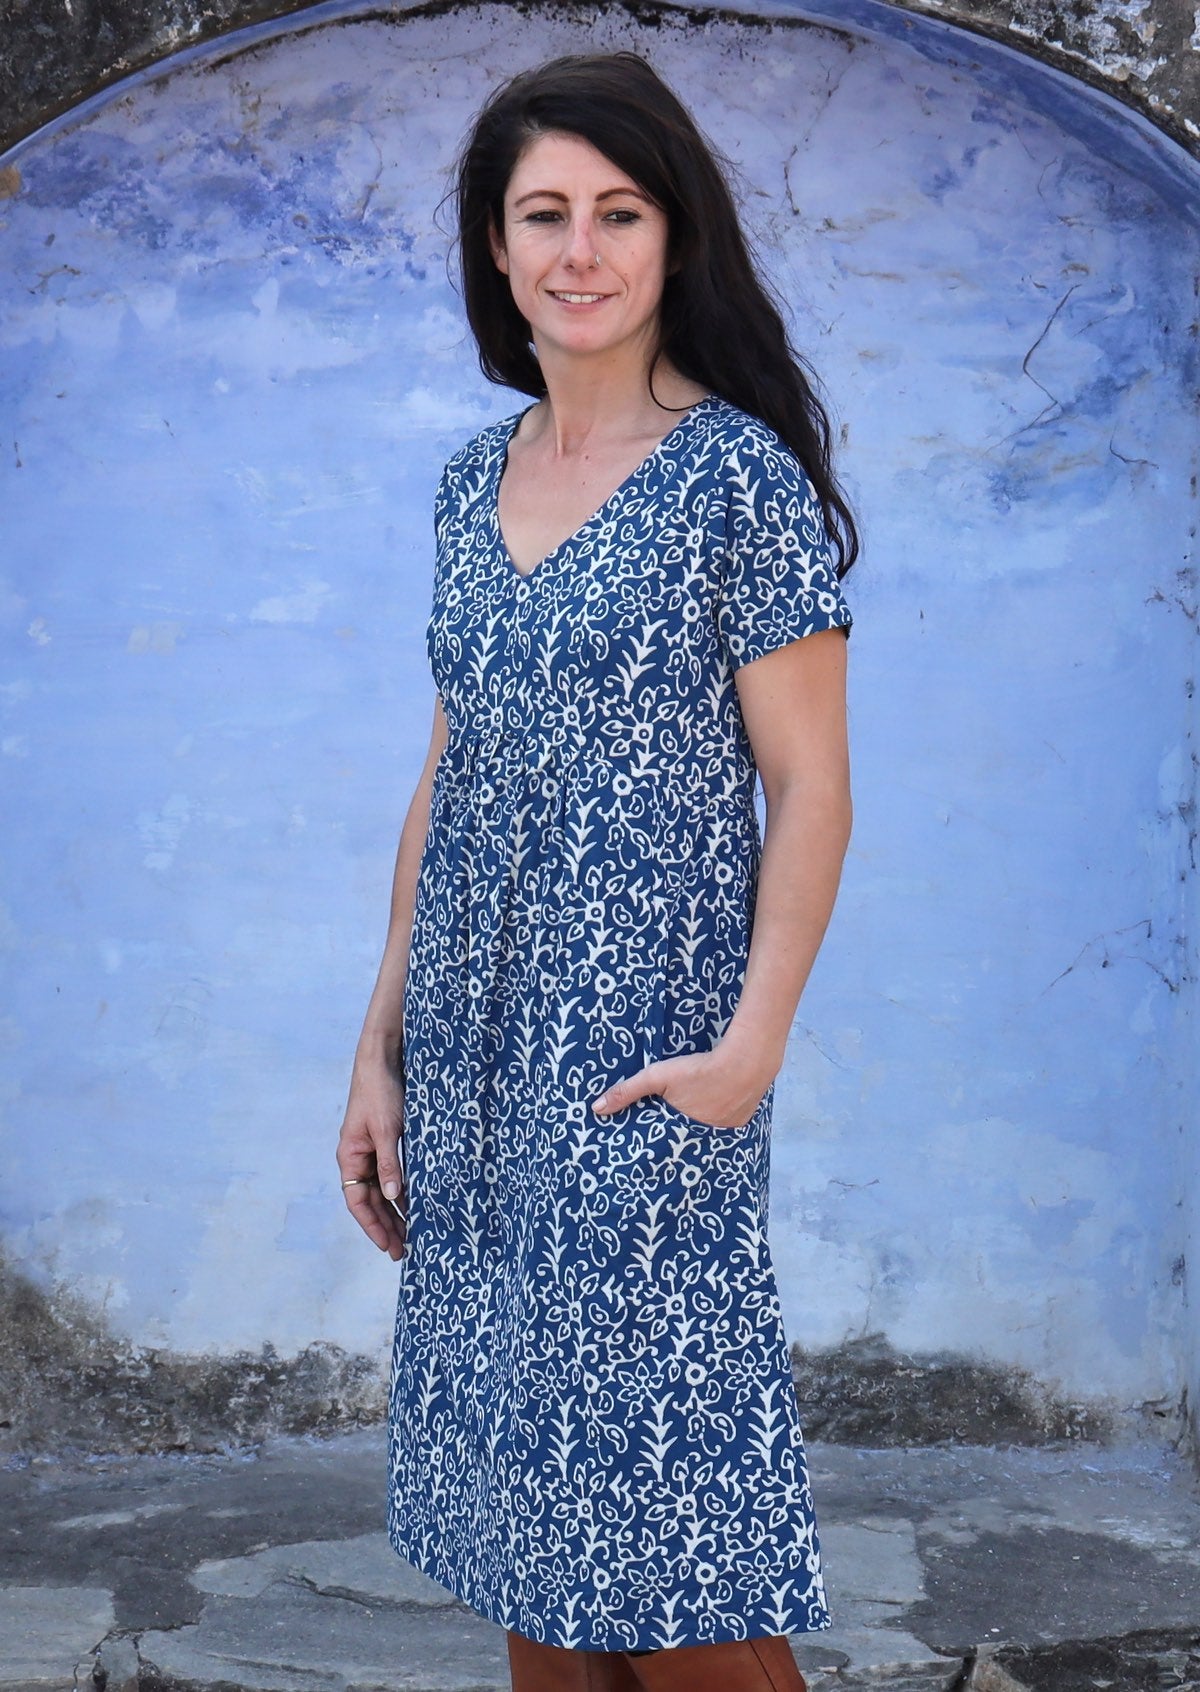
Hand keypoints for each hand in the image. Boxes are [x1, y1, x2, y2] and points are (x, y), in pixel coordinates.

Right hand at [336, 1055, 407, 1261]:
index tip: (388, 1246)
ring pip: (382, 1189)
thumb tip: (394, 1196)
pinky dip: (403, 1190)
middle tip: (403, 1250)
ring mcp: (372, 1149)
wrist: (383, 1058)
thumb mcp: (387, 1129)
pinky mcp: (387, 1140)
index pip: (358, 1201)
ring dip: (394, 1210)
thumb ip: (390, 1163)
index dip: (372, 1225)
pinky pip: (392, 1173)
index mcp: (350, 1156)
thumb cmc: (380, 1091)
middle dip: (385, 1224)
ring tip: (411, 1233)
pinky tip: (415, 1203)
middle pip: (370, 1200)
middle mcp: (359, 1156)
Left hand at [591, 1041, 773, 1130]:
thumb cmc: (699, 1068)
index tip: (643, 1153)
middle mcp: (704, 1139)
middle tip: (667, 1132)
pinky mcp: (740, 1124)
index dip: (654, 1146)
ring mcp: (724, 1134)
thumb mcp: (657, 1076)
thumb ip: (627, 1091)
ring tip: (692, 1117)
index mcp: (681, 1130)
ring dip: (696, 1129)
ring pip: (703, 1135)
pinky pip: (722, 1128)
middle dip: (674, 1139)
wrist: (747, 1060)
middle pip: (683, 1142)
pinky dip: (715, 1121)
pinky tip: (713, 1108)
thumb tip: (596, 1108)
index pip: (662, 1147)